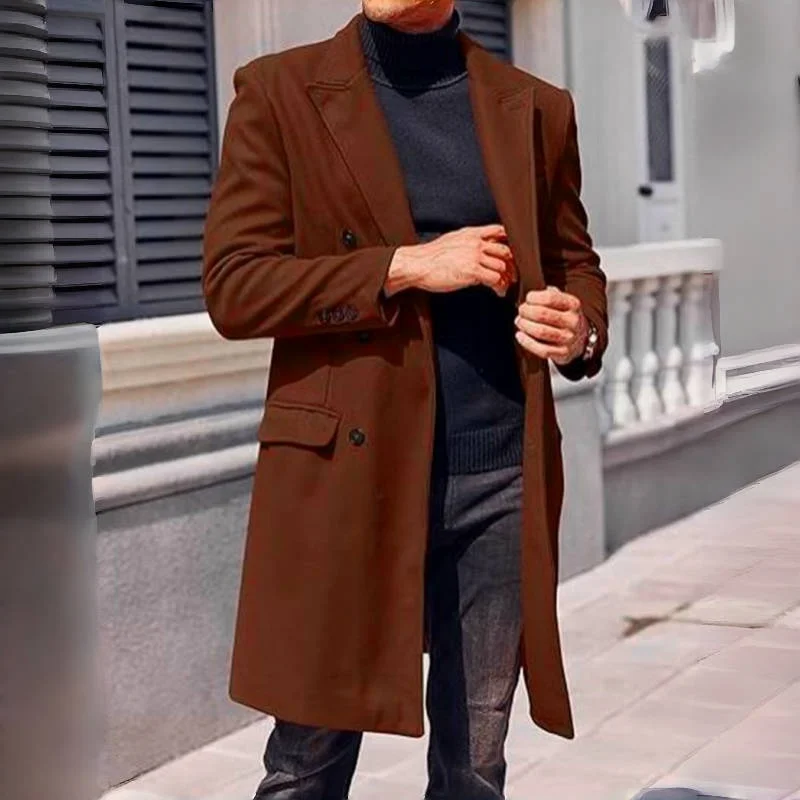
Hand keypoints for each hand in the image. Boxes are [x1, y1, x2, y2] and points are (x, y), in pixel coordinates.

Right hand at [385, 224, 517, 297]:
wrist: (417, 265)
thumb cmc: (430, 257)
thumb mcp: (452, 241)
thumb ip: (467, 242)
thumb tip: (477, 249)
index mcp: (471, 233)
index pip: (500, 231)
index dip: (510, 243)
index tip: (511, 256)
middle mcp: (476, 242)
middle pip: (506, 250)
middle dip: (512, 265)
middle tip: (511, 276)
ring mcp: (475, 256)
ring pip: (502, 266)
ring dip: (506, 279)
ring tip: (504, 287)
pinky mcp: (472, 271)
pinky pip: (495, 279)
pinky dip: (499, 287)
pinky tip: (497, 292)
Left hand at [514, 286, 587, 364]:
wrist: (580, 338)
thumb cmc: (564, 317)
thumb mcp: (563, 302)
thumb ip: (549, 294)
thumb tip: (531, 295)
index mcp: (573, 305)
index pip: (550, 298)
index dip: (534, 297)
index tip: (528, 298)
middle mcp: (573, 321)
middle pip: (543, 314)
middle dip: (526, 311)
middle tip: (521, 311)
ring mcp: (568, 338)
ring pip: (541, 332)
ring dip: (525, 326)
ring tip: (519, 321)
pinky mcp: (562, 353)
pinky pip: (542, 349)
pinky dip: (527, 342)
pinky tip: (520, 335)